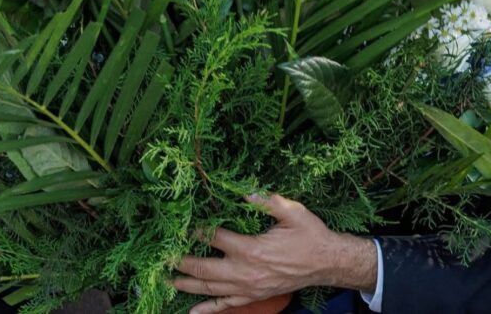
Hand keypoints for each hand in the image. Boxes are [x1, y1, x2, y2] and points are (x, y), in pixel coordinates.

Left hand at [172, 193, 377, 313]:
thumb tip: (244, 190)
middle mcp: (246, 272)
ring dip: (188, 285)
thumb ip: (267, 201)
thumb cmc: (310, 235)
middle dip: (183, 262)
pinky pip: (227, 306)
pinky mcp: (254, 296)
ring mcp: (249, 288)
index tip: (182, 225)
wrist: (327, 262)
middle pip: (205, 269)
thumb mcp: (292, 212)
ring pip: (211, 289)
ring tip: (168, 280)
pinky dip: (209, 310)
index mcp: (252, 249)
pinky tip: (193, 312)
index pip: (215, 238)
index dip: (197, 230)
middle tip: (163, 257)